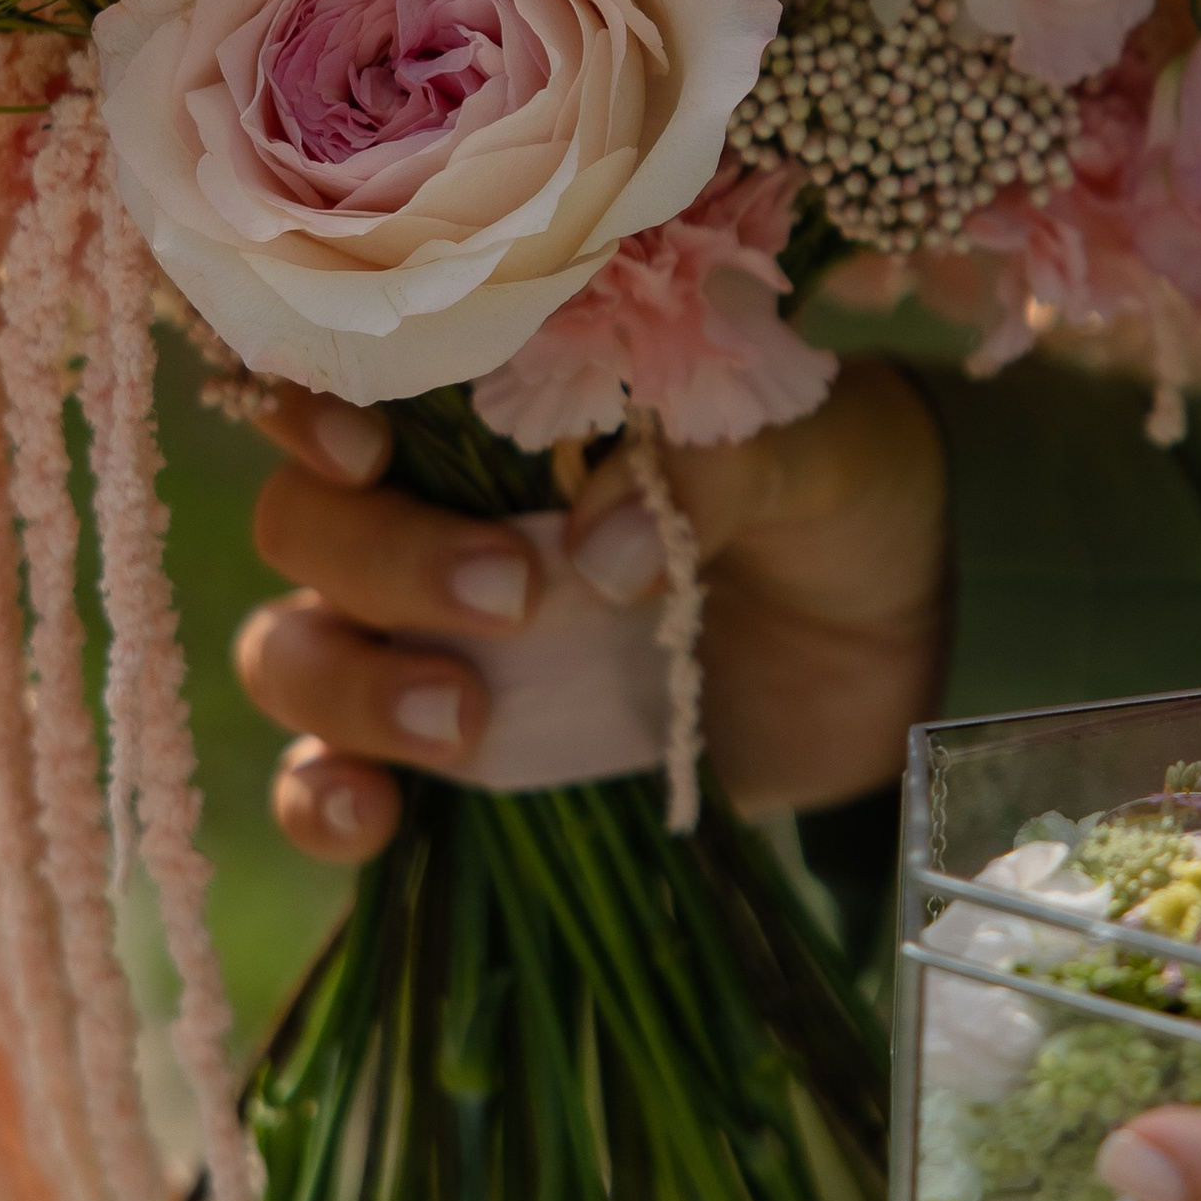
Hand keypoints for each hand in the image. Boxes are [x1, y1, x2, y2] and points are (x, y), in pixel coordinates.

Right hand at [234, 359, 948, 866]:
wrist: (907, 635)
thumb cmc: (840, 492)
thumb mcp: (806, 448)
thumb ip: (711, 470)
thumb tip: (598, 557)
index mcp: (499, 408)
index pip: (344, 386)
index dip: (314, 413)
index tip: (369, 452)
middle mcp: (435, 515)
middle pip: (306, 526)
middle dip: (379, 561)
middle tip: (514, 596)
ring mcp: (435, 642)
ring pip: (294, 650)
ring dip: (347, 683)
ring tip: (466, 721)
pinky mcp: (462, 756)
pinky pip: (327, 780)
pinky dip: (320, 800)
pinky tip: (372, 814)